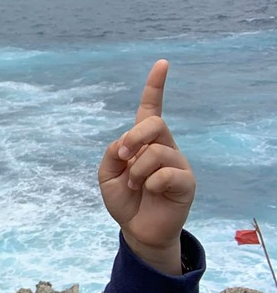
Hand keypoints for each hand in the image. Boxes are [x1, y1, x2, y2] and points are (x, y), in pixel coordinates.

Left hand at [97, 60, 195, 273]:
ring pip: (155, 153)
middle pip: (153, 123)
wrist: (137, 229)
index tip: (162, 63)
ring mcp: (177, 163)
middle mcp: (164, 146)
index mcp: (144, 141)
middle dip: (133, 138)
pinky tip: (150, 192)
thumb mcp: (107, 174)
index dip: (156, 86)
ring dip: (137, 171)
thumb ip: (111, 153)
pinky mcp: (186, 182)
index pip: (151, 108)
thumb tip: (126, 144)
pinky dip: (150, 183)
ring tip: (135, 185)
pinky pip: (166, 173)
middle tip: (122, 158)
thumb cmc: (124, 199)